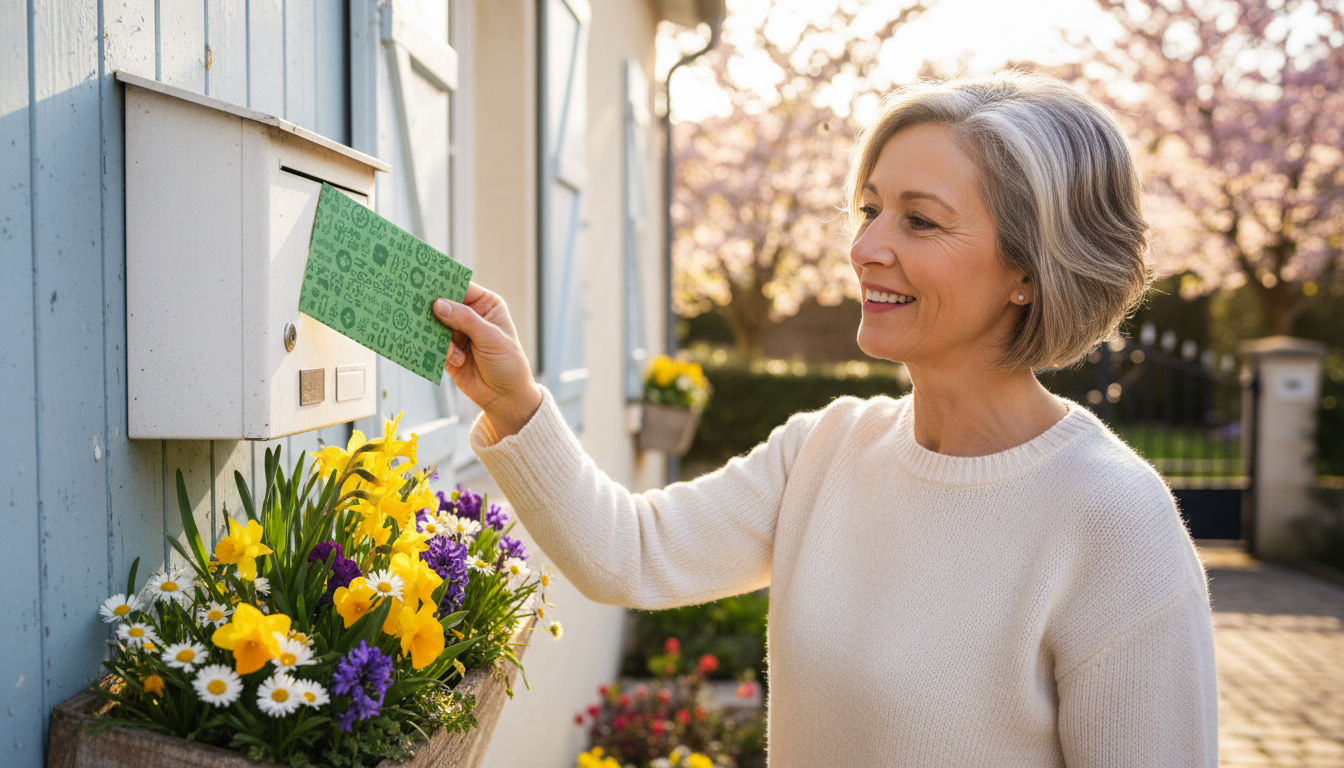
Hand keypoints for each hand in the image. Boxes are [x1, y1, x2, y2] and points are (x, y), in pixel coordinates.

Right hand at [432, 283, 542, 438]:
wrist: (505, 397)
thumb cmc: (508, 363)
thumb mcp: (490, 338)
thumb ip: (465, 320)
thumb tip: (438, 304)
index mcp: (485, 305)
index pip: (461, 287)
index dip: (443, 282)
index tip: (424, 279)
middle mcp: (469, 316)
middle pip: (443, 304)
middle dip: (430, 306)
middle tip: (414, 304)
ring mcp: (457, 334)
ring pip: (435, 324)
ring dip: (433, 332)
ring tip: (437, 339)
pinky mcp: (447, 352)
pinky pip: (432, 344)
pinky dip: (433, 348)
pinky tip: (447, 356)